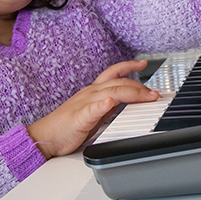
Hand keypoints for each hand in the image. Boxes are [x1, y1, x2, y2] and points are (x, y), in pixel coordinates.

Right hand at [27, 60, 159, 158]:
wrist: (45, 136)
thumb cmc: (66, 127)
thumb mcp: (93, 114)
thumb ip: (107, 107)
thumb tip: (123, 104)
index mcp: (93, 92)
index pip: (114, 74)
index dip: (129, 66)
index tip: (143, 62)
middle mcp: (90, 94)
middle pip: (118, 83)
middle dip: (140, 86)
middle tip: (155, 94)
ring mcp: (84, 104)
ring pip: (109, 92)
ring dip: (130, 92)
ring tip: (145, 96)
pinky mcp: (78, 118)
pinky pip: (90, 109)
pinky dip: (101, 105)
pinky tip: (109, 103)